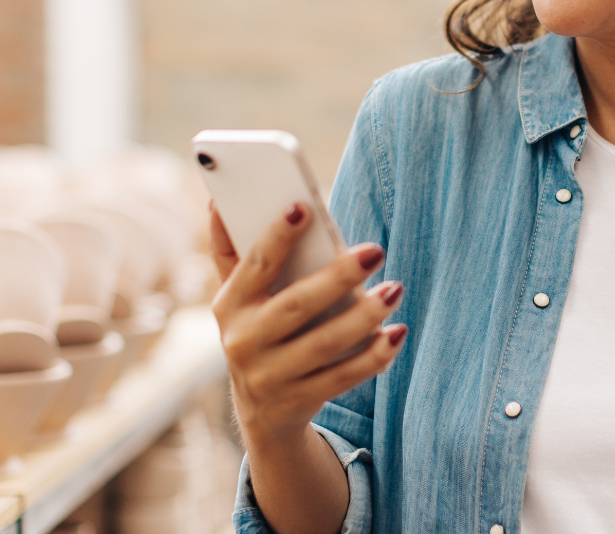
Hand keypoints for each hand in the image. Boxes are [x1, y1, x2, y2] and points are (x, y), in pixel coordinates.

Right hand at [209, 202, 407, 446]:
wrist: (262, 412)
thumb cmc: (259, 331)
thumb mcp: (239, 298)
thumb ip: (233, 251)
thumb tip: (217, 202)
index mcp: (229, 305)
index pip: (254, 265)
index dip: (276, 236)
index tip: (303, 206)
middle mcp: (243, 342)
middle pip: (296, 305)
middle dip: (337, 276)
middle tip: (375, 250)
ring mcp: (270, 376)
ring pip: (323, 344)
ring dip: (364, 317)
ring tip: (394, 290)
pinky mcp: (298, 401)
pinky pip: (342, 378)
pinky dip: (373, 357)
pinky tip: (396, 334)